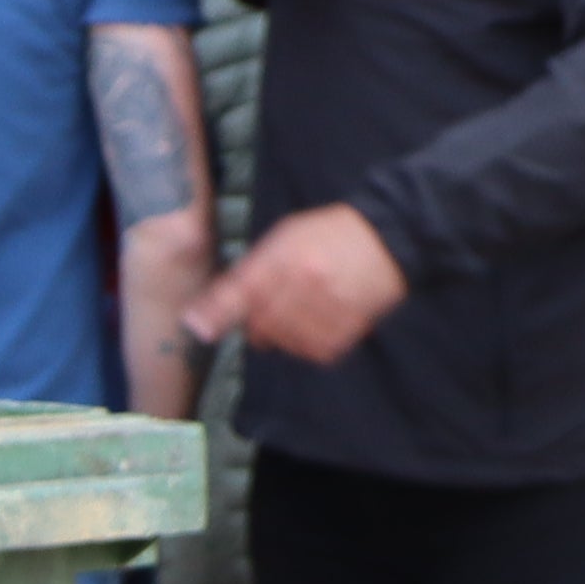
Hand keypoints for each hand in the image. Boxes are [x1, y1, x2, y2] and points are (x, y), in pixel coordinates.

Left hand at [185, 202, 407, 364]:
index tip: (197, 325)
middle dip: (257, 324)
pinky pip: (317, 349)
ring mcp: (330, 303)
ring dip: (284, 335)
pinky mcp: (350, 324)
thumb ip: (254, 267)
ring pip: (289, 339)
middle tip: (264, 318)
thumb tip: (219, 304)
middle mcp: (306, 279)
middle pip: (263, 320)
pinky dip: (309, 344)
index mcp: (287, 253)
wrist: (387, 237)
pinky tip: (315, 325)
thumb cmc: (330, 234)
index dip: (217, 310)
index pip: (243, 287)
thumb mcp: (286, 235)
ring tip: (296, 316)